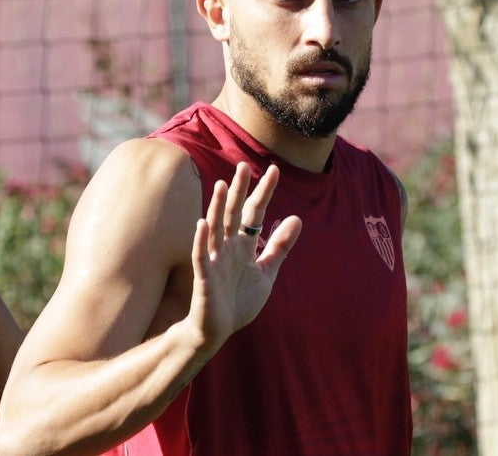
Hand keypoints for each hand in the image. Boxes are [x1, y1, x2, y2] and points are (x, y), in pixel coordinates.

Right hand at [185, 163, 300, 353]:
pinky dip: (201, 240)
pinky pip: (201, 256)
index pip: (254, 213)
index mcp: (244, 245)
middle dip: (240, 191)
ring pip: (215, 229)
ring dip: (217, 208)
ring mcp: (214, 260)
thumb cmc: (239, 301)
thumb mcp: (267, 273)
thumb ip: (280, 247)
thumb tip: (297, 218)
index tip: (274, 170)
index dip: (264, 193)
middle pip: (234, 213)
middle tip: (244, 166)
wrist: (218, 331)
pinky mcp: (204, 277)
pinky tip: (202, 223)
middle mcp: (227, 247)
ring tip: (222, 186)